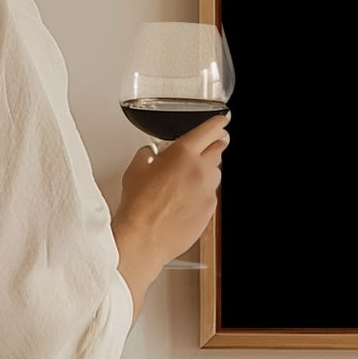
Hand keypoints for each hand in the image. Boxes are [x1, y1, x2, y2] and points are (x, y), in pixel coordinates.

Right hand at [112, 112, 228, 314]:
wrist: (144, 238)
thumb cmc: (138, 205)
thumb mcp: (135, 169)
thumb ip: (147, 155)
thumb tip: (150, 153)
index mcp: (183, 153)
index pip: (210, 130)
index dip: (218, 123)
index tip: (222, 121)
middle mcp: (201, 170)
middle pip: (218, 149)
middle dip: (214, 145)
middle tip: (207, 146)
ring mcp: (208, 191)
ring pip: (215, 173)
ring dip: (207, 171)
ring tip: (187, 179)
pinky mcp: (210, 210)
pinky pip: (210, 195)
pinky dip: (202, 193)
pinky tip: (185, 200)